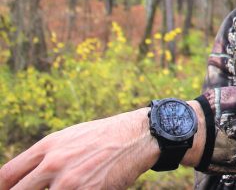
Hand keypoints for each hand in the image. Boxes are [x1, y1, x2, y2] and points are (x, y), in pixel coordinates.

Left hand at [0, 108, 158, 189]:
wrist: (137, 136)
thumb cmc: (103, 137)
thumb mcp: (70, 138)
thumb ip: (45, 156)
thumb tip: (24, 178)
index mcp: (47, 147)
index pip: (6, 176)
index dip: (3, 189)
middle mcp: (53, 164)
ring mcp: (69, 182)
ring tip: (66, 189)